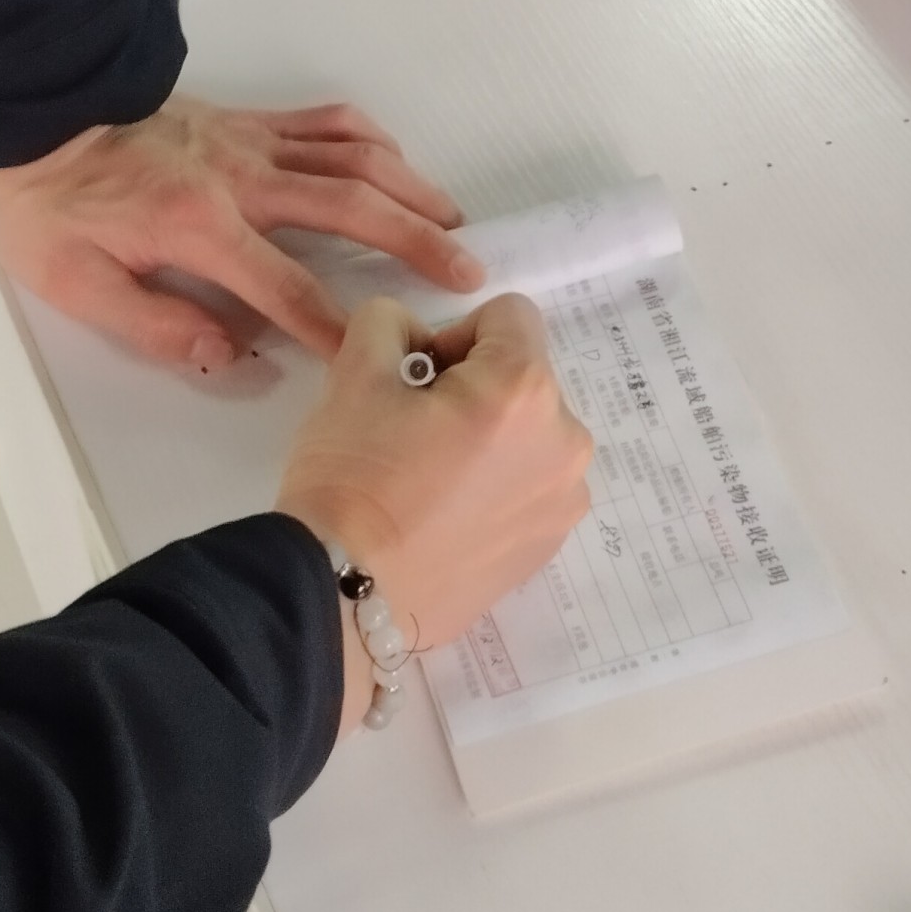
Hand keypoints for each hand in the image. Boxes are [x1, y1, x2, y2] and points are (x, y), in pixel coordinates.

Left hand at [0, 95, 482, 370]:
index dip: (336, 331)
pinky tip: (394, 159)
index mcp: (202, 229)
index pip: (289, 290)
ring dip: (409, 188)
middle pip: (350, 208)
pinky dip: (368, 138)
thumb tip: (228, 358)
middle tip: (466, 273)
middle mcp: (243, 180)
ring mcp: (250, 142)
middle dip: (414, 243)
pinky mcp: (245, 120)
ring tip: (454, 220)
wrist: (35, 109)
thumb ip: (156, 325)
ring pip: (351, 159)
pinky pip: (322, 121)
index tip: (379, 359)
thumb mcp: (75, 284)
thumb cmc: (48, 205)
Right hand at [277, 295, 595, 729]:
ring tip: (428, 478)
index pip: (508, 315)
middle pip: (523, 377)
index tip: (413, 380)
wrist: (344, 596)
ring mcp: (563, 501)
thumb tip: (416, 339)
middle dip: (473, 388)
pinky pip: (530, 485)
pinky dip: (496, 485)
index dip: (453, 334)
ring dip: (489, 437)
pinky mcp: (548, 546)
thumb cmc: (352, 479)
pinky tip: (445, 516)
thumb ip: (390, 323)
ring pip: (528, 433)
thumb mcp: (355, 374)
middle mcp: (566, 442)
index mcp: (526, 390)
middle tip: (413, 432)